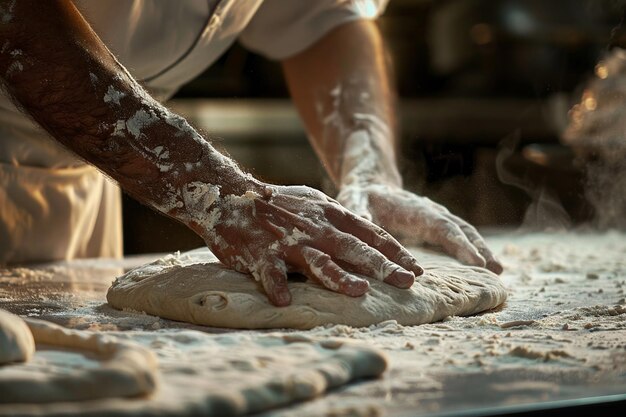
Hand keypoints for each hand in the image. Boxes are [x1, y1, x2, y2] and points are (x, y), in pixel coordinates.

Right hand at [188, 183, 423, 305]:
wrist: (231, 196)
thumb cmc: (277, 203)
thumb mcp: (314, 202)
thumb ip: (339, 219)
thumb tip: (369, 234)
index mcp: (329, 214)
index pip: (370, 234)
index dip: (395, 251)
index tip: (417, 268)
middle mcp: (314, 228)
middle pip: (354, 248)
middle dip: (383, 266)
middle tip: (407, 282)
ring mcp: (289, 242)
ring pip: (318, 261)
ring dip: (338, 276)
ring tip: (359, 292)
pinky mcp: (262, 254)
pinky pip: (271, 272)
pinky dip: (277, 285)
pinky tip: (284, 301)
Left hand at [336, 183, 502, 273]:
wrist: (370, 184)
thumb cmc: (361, 197)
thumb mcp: (354, 203)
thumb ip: (360, 215)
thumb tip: (361, 224)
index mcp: (414, 209)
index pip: (442, 227)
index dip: (459, 245)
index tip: (476, 262)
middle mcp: (431, 212)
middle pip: (460, 230)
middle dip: (478, 248)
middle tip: (495, 270)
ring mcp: (436, 218)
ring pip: (464, 232)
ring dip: (481, 249)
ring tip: (498, 272)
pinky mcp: (436, 226)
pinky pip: (459, 237)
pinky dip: (473, 249)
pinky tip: (484, 267)